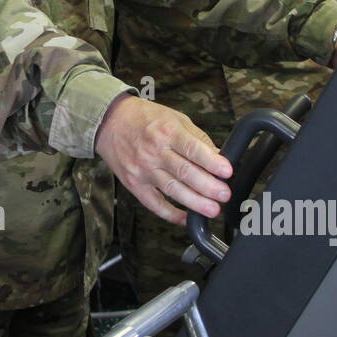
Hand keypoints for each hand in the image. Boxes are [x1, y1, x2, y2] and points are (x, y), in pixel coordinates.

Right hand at [95, 95, 231, 225]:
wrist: (109, 122)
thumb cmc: (144, 118)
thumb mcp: (174, 118)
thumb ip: (197, 137)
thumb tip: (218, 156)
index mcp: (167, 132)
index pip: (192, 149)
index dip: (211, 162)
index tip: (227, 171)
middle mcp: (154, 151)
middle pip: (184, 172)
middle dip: (208, 186)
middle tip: (224, 195)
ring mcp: (143, 170)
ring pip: (172, 190)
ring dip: (194, 202)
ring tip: (212, 210)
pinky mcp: (134, 184)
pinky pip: (153, 203)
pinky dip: (170, 214)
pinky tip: (185, 218)